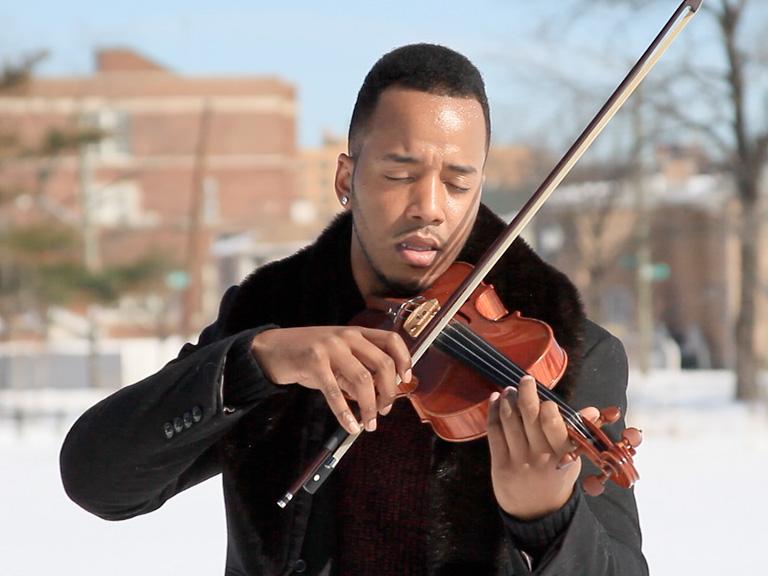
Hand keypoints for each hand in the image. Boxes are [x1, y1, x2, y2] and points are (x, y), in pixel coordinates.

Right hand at [250, 326, 411, 433]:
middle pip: (382, 363)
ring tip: (370, 423)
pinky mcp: (313, 363)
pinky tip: (351, 426)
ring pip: (363, 380)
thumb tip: (381, 395)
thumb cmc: (310, 355)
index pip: (392, 340)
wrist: (273, 349)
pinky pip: (335, 393)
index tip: (406, 381)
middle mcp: (347, 337)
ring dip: (370, 406)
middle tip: (385, 410)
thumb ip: (359, 370)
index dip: (404, 360)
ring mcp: (330, 348)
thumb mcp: (339, 356)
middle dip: (389, 392)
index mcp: (357, 333)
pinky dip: (345, 413)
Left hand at [486, 375, 599, 519]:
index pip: (553, 423)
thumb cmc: (557, 477)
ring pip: (509, 421)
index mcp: (564, 454)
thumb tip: (593, 409)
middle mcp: (541, 457)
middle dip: (525, 392)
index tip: (542, 393)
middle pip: (529, 416)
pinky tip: (495, 401)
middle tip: (524, 380)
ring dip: (507, 400)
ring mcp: (519, 462)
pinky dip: (493, 412)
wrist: (538, 514)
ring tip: (509, 390)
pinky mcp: (500, 466)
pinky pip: (494, 433)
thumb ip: (578, 431)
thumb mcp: (574, 457)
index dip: (545, 405)